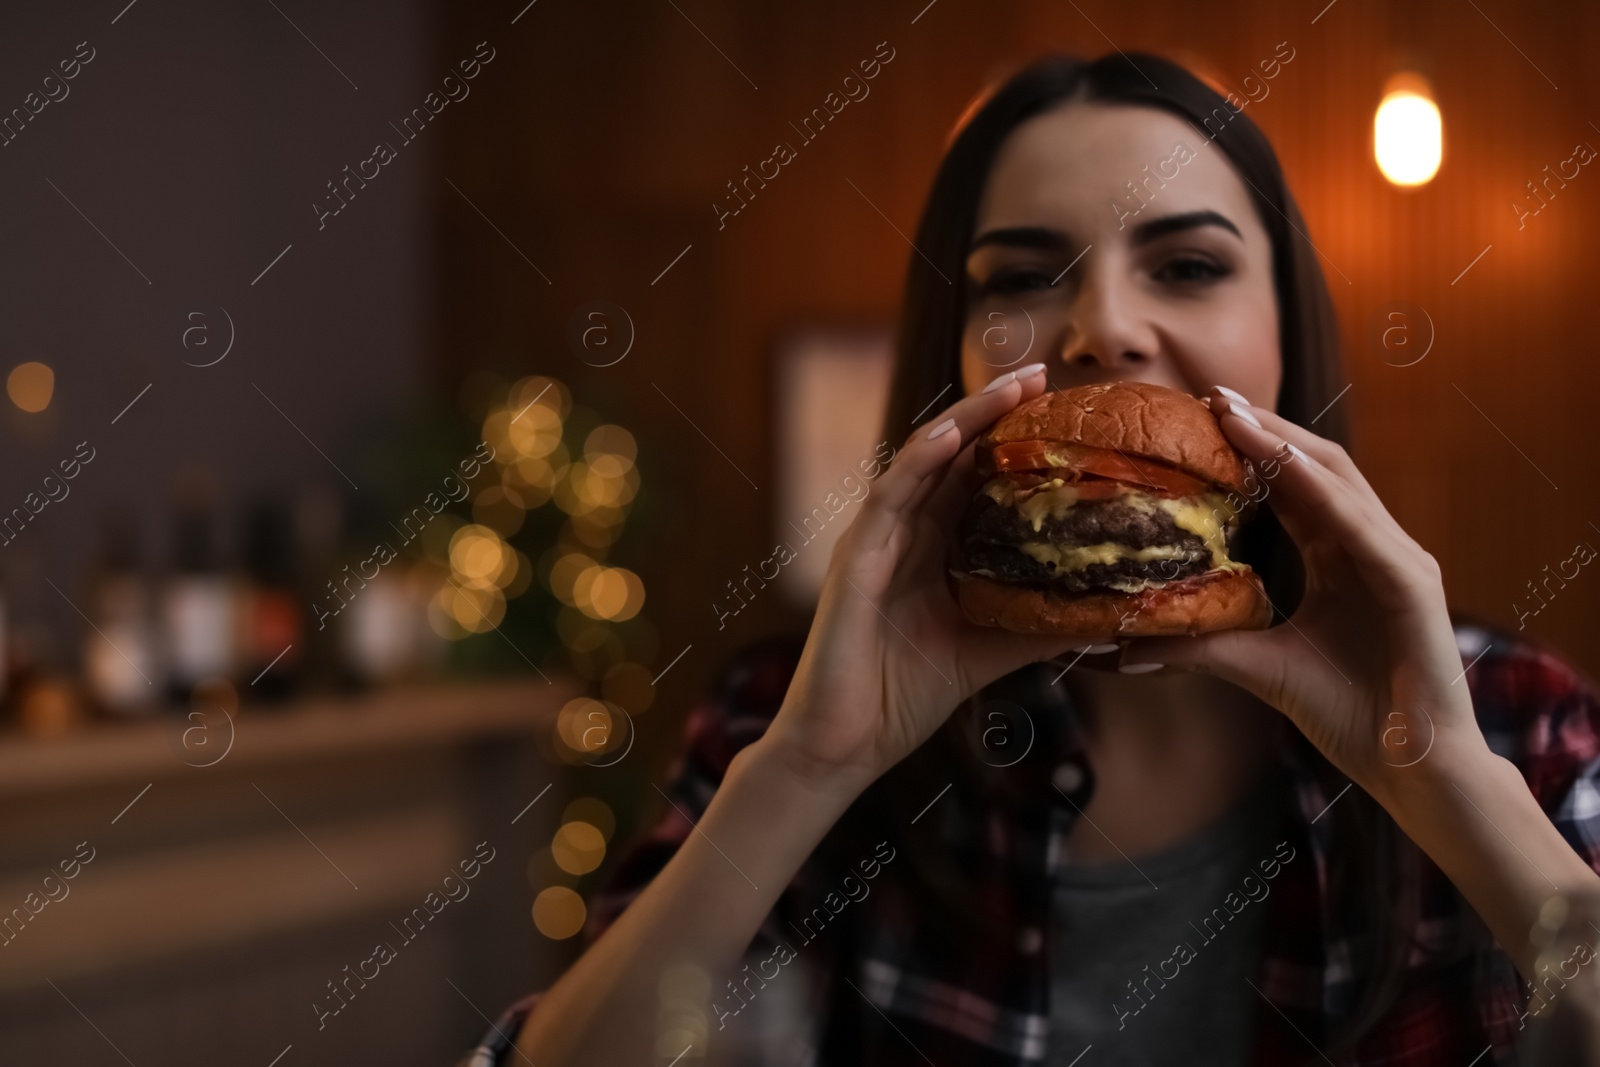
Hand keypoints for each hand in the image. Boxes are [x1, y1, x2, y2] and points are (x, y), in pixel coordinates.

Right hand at [760, 364, 1079, 794]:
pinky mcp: (857, 559)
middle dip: (996, 410)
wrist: (847, 745)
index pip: (975, 476)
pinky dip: (920, 461)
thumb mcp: (993, 651)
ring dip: (967, 418)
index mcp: (931, 548)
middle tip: (1046, 373)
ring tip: (1013, 385)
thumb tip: (1112, 613)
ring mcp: (876, 540)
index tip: (1065, 407)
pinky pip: (889, 496)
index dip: (1014, 438)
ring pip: (924, 460)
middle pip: (953, 455)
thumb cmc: (906, 698)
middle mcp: (903, 533)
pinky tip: (953, 435)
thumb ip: (1040, 624)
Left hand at [1118, 388, 1491, 797]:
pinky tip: (1284, 466)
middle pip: (1315, 468)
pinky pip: (1361, 528)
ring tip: (1233, 414)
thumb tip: (1124, 644)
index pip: (1293, 488)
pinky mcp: (1413, 585)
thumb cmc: (1347, 715)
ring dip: (1285, 445)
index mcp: (1342, 559)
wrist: (1411, 769)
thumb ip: (1200, 646)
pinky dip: (1322, 494)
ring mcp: (1399, 560)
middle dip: (1263, 429)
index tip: (1197, 418)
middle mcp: (1372, 547)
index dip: (1250, 451)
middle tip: (1208, 396)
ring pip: (1338, 482)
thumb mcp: (1257, 667)